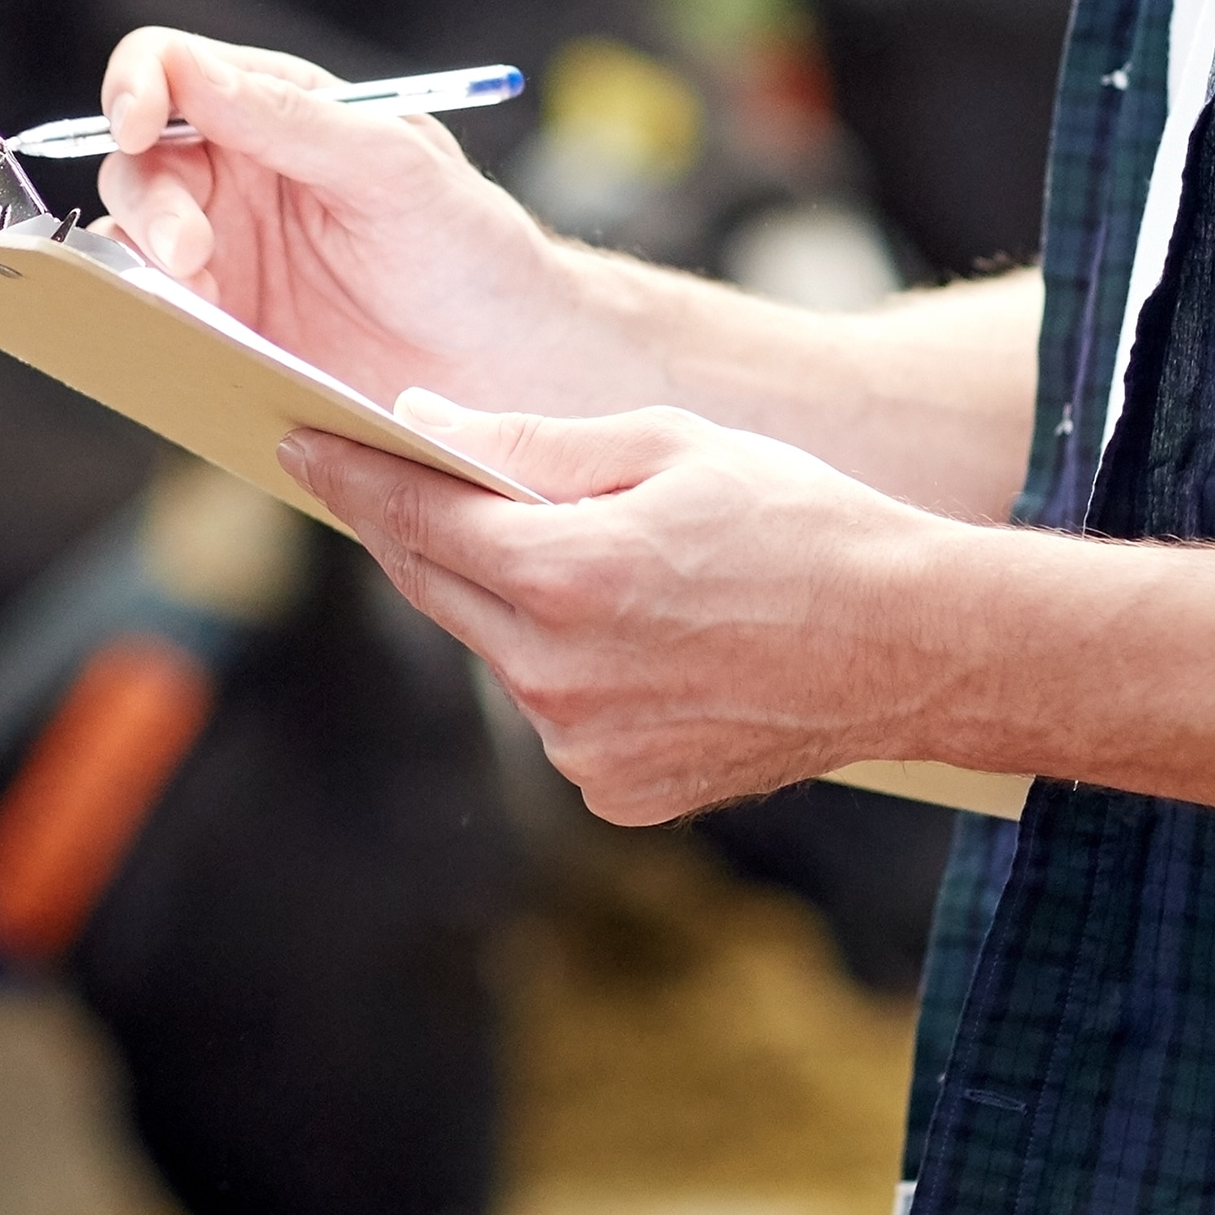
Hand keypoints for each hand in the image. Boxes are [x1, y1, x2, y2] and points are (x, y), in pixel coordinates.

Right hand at [95, 29, 617, 413]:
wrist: (508, 366)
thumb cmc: (469, 249)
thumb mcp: (393, 170)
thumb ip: (291, 121)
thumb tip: (188, 71)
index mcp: (277, 109)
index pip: (171, 68)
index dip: (135, 86)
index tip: (137, 124)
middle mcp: (238, 174)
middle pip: (136, 159)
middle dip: (148, 201)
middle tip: (192, 253)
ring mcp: (224, 252)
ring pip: (131, 239)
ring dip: (146, 265)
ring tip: (206, 303)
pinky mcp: (223, 328)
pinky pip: (155, 315)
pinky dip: (156, 323)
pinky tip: (203, 340)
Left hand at [283, 397, 971, 825]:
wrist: (914, 647)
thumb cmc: (804, 524)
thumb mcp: (670, 446)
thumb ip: (534, 444)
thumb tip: (428, 424)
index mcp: (567, 575)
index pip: (416, 517)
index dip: (353, 475)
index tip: (301, 445)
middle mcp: (557, 674)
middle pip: (439, 586)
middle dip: (416, 528)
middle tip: (390, 476)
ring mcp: (582, 745)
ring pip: (499, 651)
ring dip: (513, 602)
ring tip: (595, 562)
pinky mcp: (615, 790)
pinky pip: (556, 712)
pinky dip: (570, 669)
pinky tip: (644, 639)